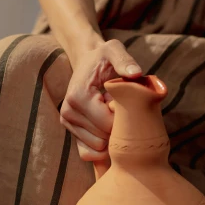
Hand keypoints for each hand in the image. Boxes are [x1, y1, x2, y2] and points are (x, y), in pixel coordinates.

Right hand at [60, 39, 141, 162]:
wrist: (87, 63)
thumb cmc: (103, 57)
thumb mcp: (114, 50)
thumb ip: (125, 60)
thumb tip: (136, 74)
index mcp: (78, 96)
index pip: (108, 125)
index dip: (124, 118)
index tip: (127, 102)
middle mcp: (68, 112)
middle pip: (103, 139)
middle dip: (117, 128)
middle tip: (119, 108)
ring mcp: (68, 124)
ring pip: (97, 148)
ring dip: (110, 135)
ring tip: (111, 114)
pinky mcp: (71, 132)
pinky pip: (88, 154)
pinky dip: (102, 147)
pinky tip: (108, 129)